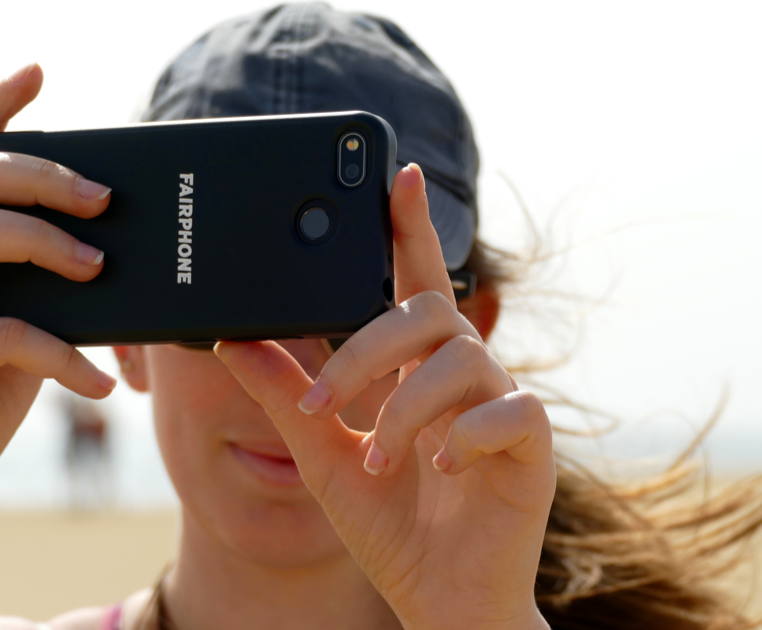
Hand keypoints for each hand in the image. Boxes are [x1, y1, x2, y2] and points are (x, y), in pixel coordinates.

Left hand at [216, 165, 554, 629]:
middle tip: (327, 401)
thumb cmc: (387, 524)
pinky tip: (441, 472)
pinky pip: (511, 411)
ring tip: (375, 460)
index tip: (396, 173)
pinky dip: (466, 438)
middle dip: (369, 349)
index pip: (414, 282)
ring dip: (408, 409)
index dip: (408, 228)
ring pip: (463, 361)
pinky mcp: (532, 446)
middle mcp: (464, 375)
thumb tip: (229, 338)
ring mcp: (502, 407)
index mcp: (417, 368)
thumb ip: (284, 394)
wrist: (437, 599)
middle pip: (429, 313)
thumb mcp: (320, 454)